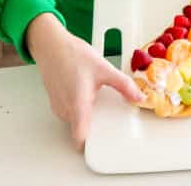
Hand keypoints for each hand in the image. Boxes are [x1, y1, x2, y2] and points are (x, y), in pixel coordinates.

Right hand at [26, 13, 144, 150]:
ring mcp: (58, 106)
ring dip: (86, 112)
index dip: (91, 145)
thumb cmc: (73, 55)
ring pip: (74, 119)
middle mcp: (65, 110)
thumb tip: (138, 97)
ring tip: (96, 95)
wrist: (52, 45)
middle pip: (81, 129)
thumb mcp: (104, 68)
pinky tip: (85, 89)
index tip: (104, 141)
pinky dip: (78, 105)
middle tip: (107, 111)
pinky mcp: (56, 100)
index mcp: (78, 105)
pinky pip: (69, 110)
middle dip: (95, 124)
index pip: (80, 139)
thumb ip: (123, 85)